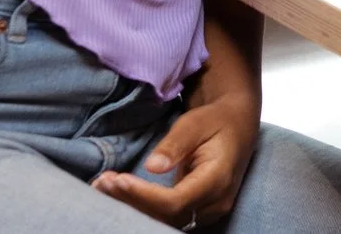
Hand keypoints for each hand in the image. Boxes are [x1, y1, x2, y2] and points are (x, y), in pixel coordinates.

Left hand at [93, 95, 256, 227]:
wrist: (238, 125)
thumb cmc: (216, 120)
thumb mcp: (196, 123)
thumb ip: (175, 144)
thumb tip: (152, 166)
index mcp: (218, 179)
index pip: (176, 201)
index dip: (144, 195)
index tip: (119, 179)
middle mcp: (214, 202)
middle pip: (165, 215)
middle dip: (130, 202)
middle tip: (103, 181)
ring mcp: (207, 211)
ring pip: (163, 220)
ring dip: (132, 207)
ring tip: (105, 186)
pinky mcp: (197, 212)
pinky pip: (166, 216)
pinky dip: (141, 207)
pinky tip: (120, 193)